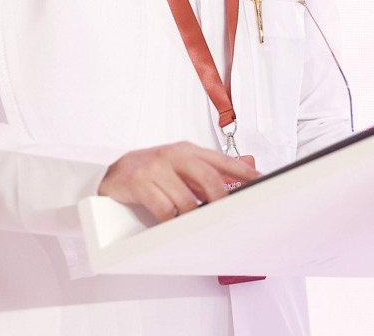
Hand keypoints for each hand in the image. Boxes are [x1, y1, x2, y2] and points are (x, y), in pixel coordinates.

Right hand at [98, 141, 260, 222]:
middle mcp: (172, 155)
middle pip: (208, 179)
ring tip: (194, 224)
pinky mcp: (139, 183)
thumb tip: (228, 191)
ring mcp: (155, 167)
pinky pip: (164, 209)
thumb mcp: (176, 166)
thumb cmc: (149, 171)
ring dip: (192, 217)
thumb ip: (199, 175)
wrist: (112, 173)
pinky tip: (172, 223)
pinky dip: (171, 221)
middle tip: (226, 216)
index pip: (221, 160)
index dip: (243, 171)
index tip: (260, 181)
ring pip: (186, 199)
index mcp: (185, 150)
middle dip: (220, 201)